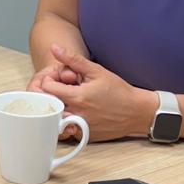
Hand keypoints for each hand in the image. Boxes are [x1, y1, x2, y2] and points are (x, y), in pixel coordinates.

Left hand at [32, 44, 155, 141]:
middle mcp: (76, 114)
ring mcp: (80, 127)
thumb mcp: (96, 71)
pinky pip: (67, 130)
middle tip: (59, 90)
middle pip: (48, 104)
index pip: (47, 88)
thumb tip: (54, 48)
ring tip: (66, 101)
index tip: (57, 79)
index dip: (49, 80)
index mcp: (77, 96)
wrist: (136, 111)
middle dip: (49, 95)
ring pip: (56, 119)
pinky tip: (76, 112)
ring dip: (57, 109)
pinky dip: (67, 121)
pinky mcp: (85, 136)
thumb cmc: (118, 90)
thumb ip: (73, 59)